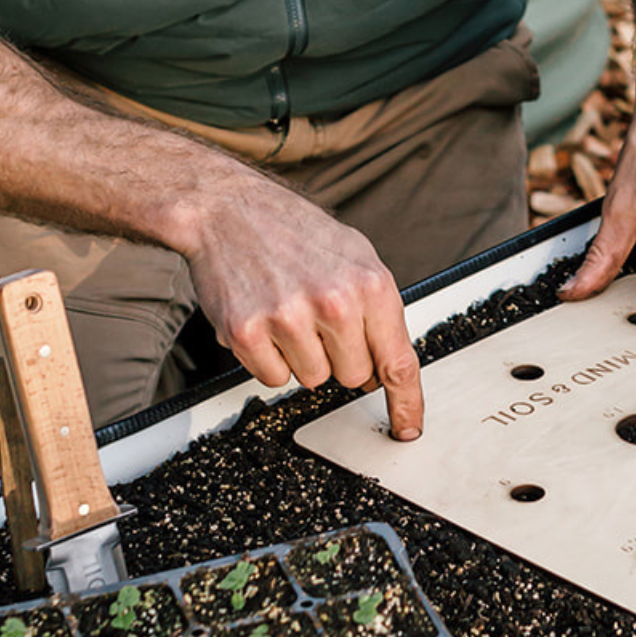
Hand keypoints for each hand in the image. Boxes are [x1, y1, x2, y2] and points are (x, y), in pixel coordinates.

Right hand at [184, 176, 423, 437]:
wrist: (227, 208)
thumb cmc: (293, 231)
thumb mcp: (356, 256)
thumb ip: (378, 310)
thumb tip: (388, 367)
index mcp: (370, 283)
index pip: (398, 362)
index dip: (406, 403)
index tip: (407, 428)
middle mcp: (334, 302)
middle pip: (354, 377)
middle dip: (341, 357)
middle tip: (319, 320)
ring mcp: (289, 318)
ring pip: (312, 379)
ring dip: (302, 356)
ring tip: (288, 312)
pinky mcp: (247, 332)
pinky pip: (272, 378)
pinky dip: (268, 358)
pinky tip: (264, 320)